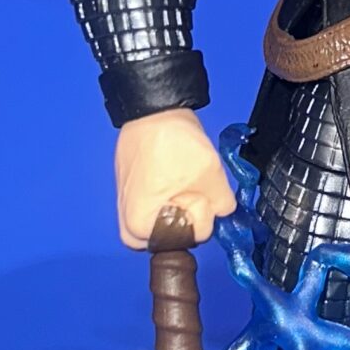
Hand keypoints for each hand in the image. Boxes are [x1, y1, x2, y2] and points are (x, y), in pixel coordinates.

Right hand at [114, 109, 235, 249]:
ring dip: (181, 206)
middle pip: (176, 238)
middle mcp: (128, 228)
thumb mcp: (212, 177)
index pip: (190, 238)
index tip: (192, 188)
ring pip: (169, 225)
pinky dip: (170, 199)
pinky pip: (158, 211)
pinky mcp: (129, 197)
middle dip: (189, 216)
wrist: (152, 111)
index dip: (200, 213)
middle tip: (188, 186)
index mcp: (140, 229)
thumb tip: (222, 213)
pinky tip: (172, 176)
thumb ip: (224, 206)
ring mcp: (125, 212)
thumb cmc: (174, 144)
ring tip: (180, 178)